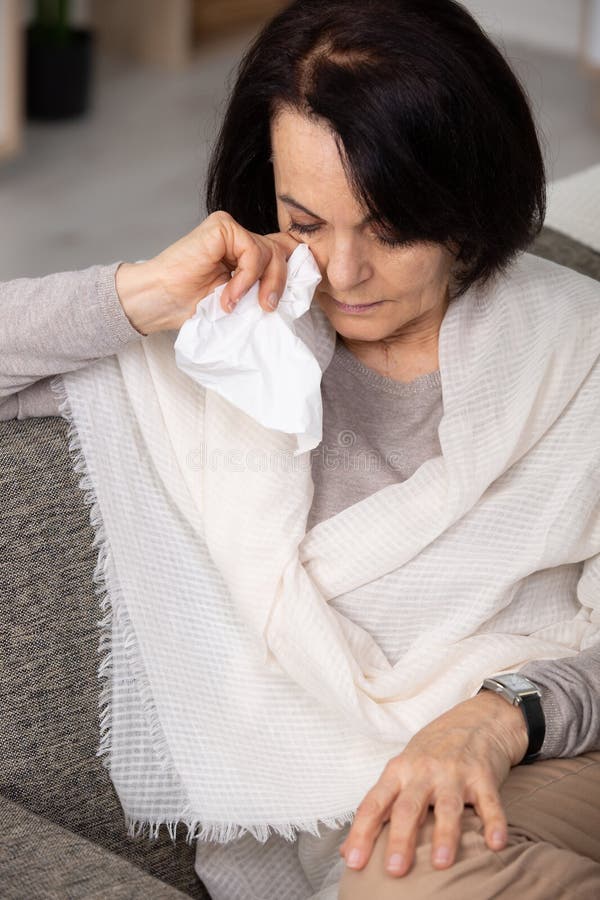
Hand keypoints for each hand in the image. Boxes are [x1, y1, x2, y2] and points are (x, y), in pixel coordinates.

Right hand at [115, 211, 300, 334]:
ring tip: (234, 305)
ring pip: (272, 252)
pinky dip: (246, 277)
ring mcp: (231, 231)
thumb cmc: (191, 305)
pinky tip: (228, 295)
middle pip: (283, 253)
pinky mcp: (222, 227)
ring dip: (259, 285)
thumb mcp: (240, 304)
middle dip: (280, 284)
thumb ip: (262, 292)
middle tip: (266, 309)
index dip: (292, 275)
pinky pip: (253, 250)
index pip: (284, 255)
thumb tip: (296, 296)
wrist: (160, 301)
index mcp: (245, 256)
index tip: (286, 302)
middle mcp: (240, 239)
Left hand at [339, 691, 528, 876]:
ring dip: (444, 835)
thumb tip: (349, 851)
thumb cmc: (433, 751)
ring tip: (440, 863)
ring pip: (447, 806)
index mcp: (399, 771)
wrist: (475, 719)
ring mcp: (454, 772)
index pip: (374, 803)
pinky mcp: (483, 775)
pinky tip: (495, 844)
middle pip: (408, 807)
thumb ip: (382, 806)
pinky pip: (489, 803)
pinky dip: (494, 823)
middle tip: (394, 870)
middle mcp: (423, 771)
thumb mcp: (402, 770)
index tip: (354, 862)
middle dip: (400, 839)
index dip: (362, 832)